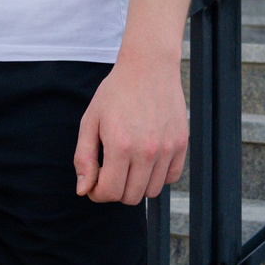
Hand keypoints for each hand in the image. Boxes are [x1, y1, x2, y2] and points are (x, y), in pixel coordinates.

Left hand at [74, 54, 188, 203]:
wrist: (148, 67)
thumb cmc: (115, 93)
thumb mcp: (90, 121)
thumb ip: (84, 158)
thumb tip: (83, 190)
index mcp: (119, 145)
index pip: (109, 192)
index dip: (96, 193)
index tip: (94, 183)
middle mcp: (146, 150)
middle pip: (130, 197)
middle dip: (115, 190)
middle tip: (109, 172)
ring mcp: (167, 148)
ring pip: (151, 191)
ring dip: (136, 185)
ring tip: (127, 165)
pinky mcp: (181, 144)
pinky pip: (171, 178)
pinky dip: (157, 176)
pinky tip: (146, 160)